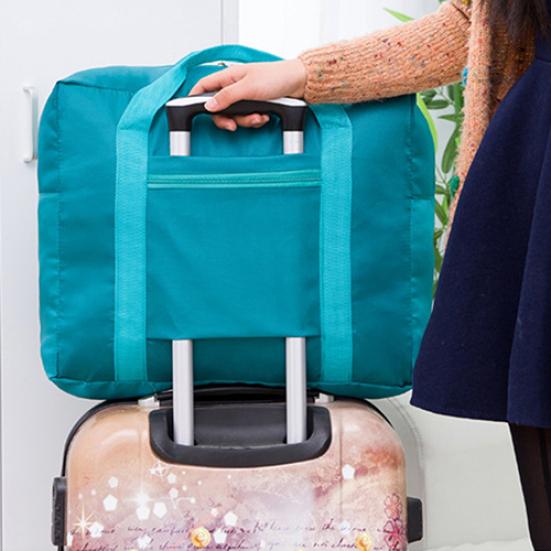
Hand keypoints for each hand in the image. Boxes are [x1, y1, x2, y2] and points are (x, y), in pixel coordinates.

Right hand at [188, 59, 305, 130]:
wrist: (299, 83)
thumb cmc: (276, 78)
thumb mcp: (247, 88)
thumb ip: (226, 97)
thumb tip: (208, 106)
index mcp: (228, 77)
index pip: (203, 87)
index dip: (196, 98)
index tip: (191, 111)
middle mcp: (234, 87)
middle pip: (219, 108)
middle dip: (228, 119)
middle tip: (234, 125)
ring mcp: (245, 97)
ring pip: (235, 116)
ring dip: (246, 121)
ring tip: (259, 117)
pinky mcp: (255, 105)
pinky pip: (248, 118)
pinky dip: (256, 120)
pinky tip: (265, 116)